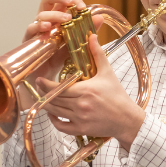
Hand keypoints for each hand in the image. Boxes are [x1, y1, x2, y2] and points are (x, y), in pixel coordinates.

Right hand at [17, 0, 102, 107]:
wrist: (45, 77)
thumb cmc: (58, 57)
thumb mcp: (75, 43)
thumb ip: (86, 31)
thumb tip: (100, 18)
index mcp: (56, 18)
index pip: (62, 0)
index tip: (82, 7)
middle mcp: (45, 20)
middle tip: (71, 2)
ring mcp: (36, 30)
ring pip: (41, 14)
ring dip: (55, 14)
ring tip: (66, 19)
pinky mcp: (29, 41)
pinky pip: (31, 29)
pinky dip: (40, 27)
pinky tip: (48, 29)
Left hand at [36, 34, 144, 149]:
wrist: (127, 119)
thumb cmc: (118, 95)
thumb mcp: (108, 73)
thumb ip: (98, 54)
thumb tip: (92, 36)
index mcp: (86, 90)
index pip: (59, 87)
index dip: (45, 85)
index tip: (39, 80)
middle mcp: (81, 105)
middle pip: (54, 99)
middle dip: (44, 94)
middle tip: (38, 88)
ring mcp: (80, 119)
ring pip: (55, 112)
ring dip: (47, 106)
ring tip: (43, 99)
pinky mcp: (81, 130)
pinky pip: (61, 127)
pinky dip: (54, 121)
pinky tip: (53, 114)